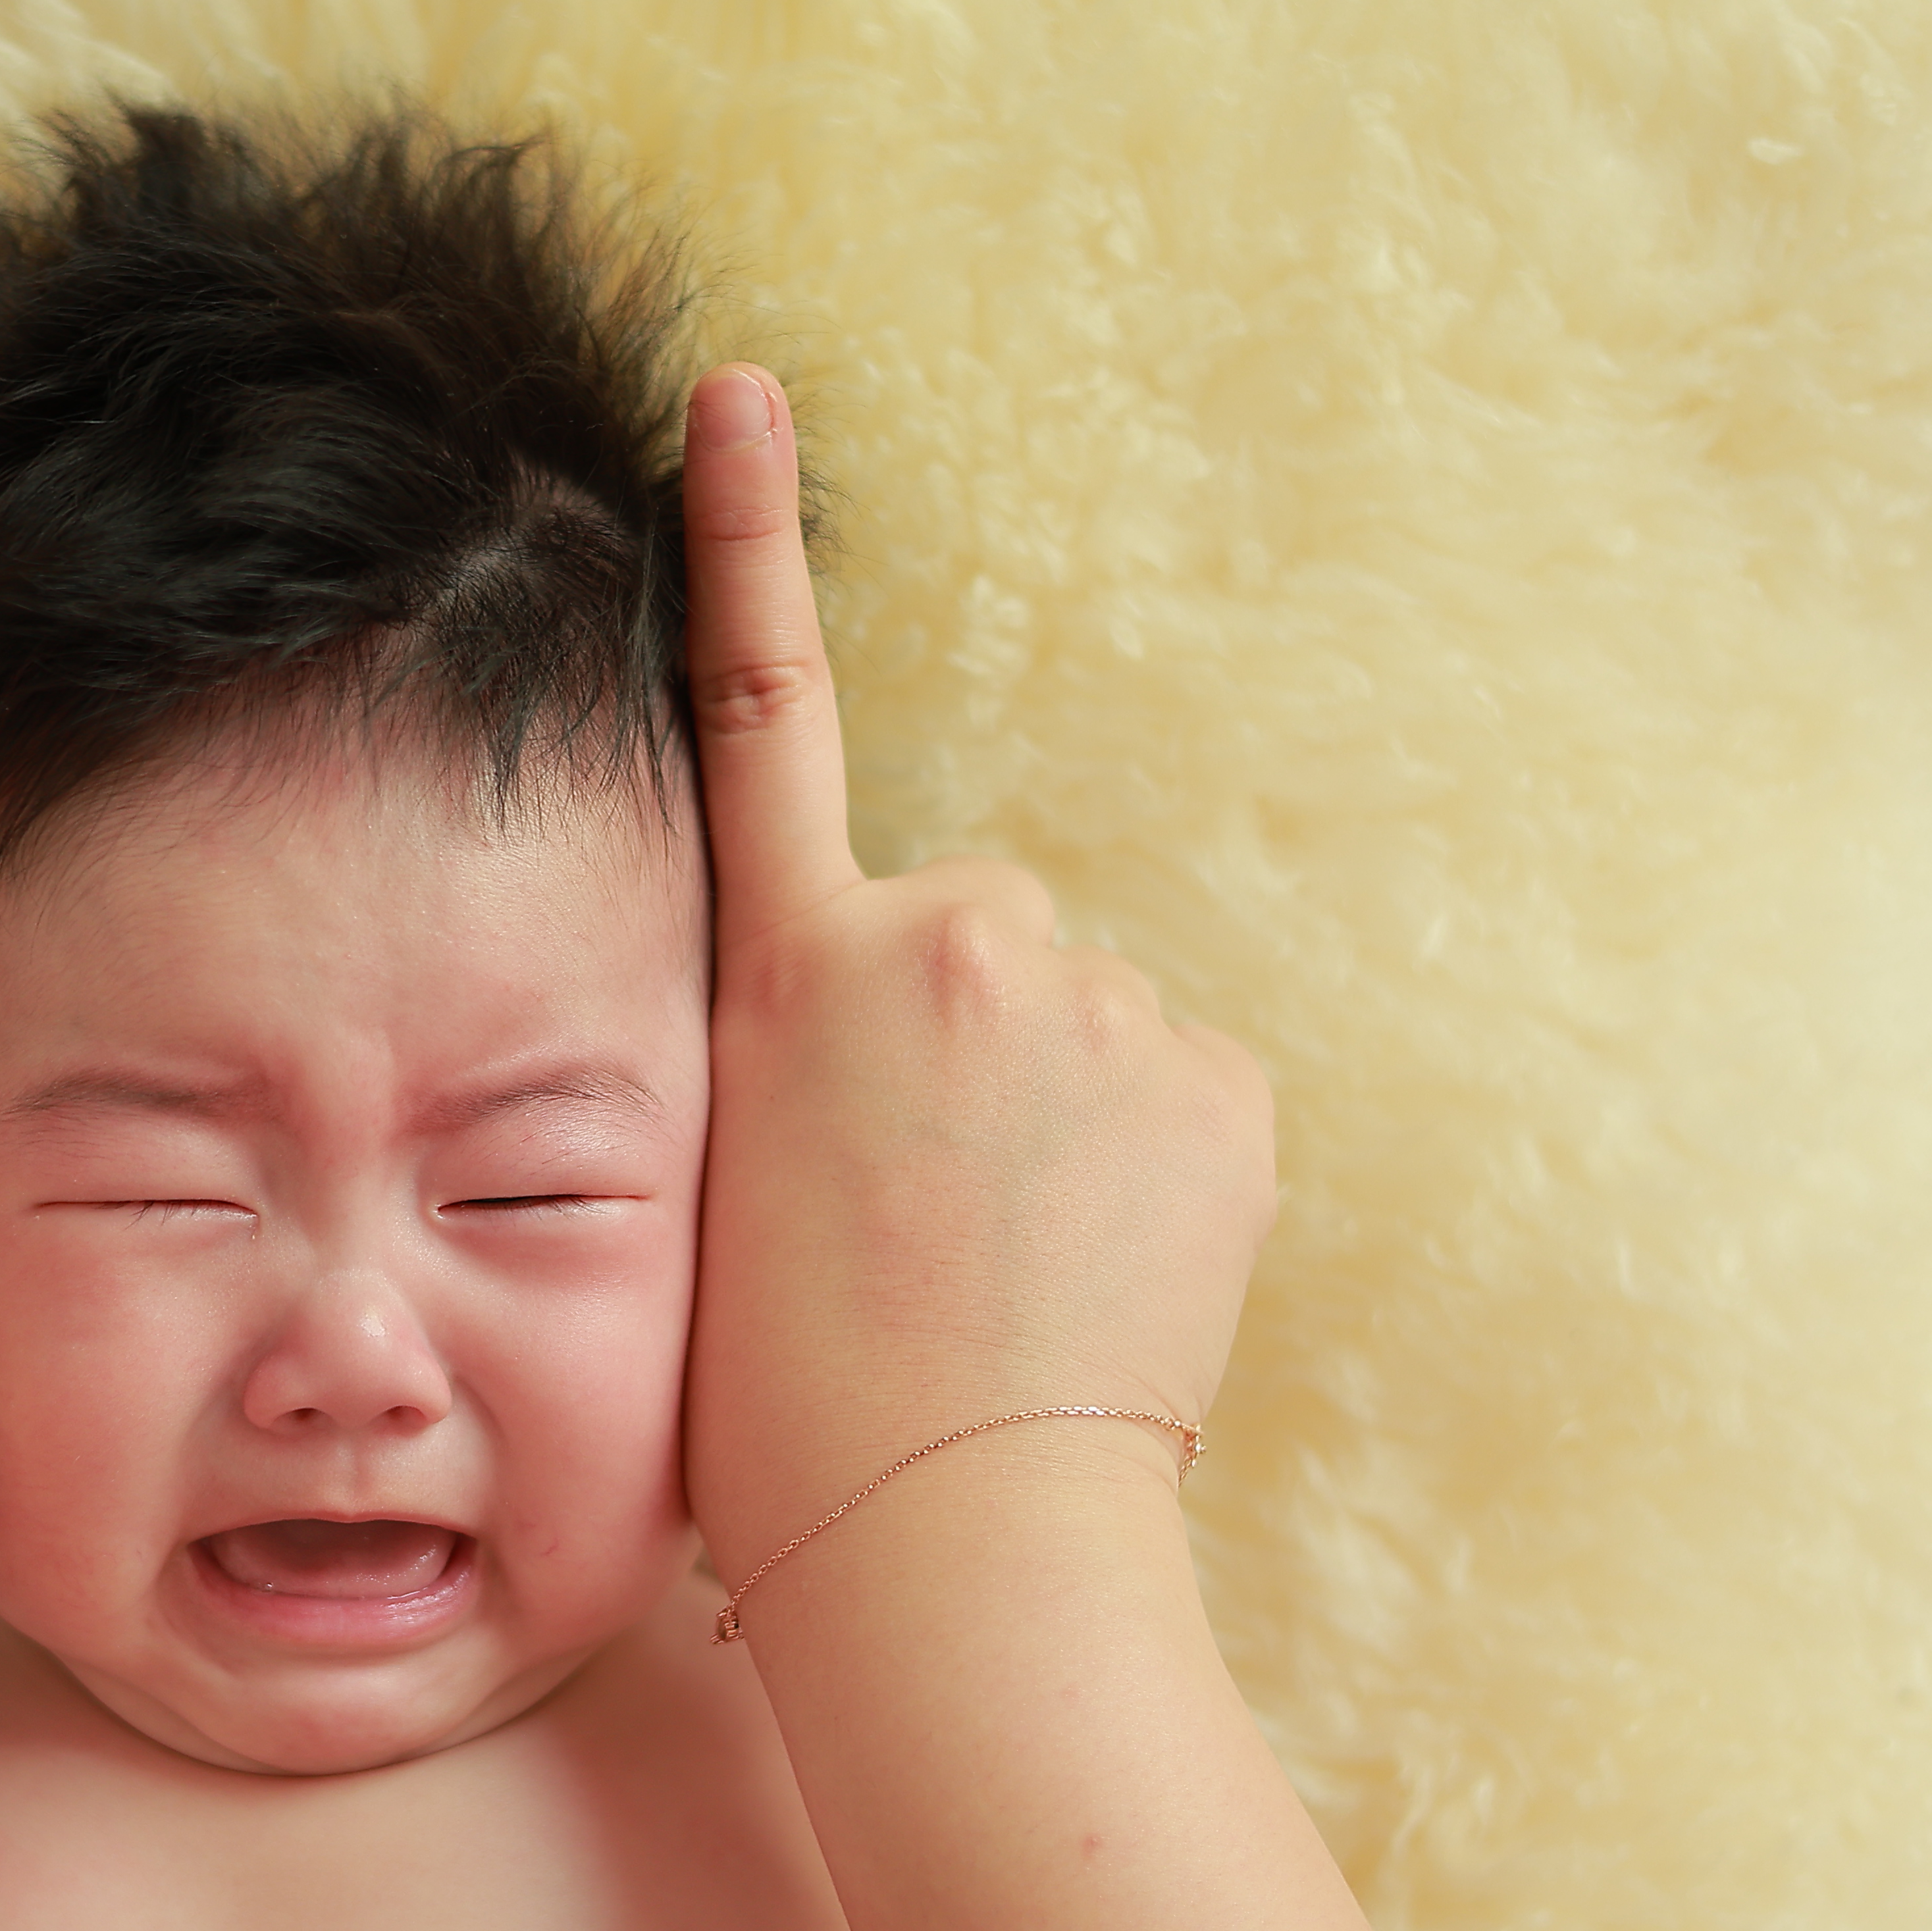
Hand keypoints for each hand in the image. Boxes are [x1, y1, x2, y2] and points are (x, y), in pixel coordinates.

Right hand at [674, 363, 1275, 1571]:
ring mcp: (1103, 1006)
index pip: (760, 709)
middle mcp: (954, 940)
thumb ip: (793, 1054)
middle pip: (969, 936)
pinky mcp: (1220, 1084)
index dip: (747, 534)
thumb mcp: (711, 1190)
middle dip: (960, 1038)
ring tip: (1012, 1271)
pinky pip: (1179, 1087)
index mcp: (795, 972)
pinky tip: (1104, 1277)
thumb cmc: (789, 1409)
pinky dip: (1154, 1165)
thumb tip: (891, 1061)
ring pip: (1081, 1024)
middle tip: (919, 1216)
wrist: (947, 1542)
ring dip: (1058, 1116)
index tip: (743, 389)